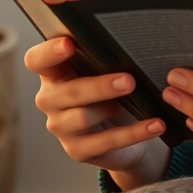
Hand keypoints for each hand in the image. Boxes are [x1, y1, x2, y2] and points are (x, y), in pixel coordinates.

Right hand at [25, 37, 169, 187]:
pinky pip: (106, 142)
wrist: (126, 130)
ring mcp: (62, 127)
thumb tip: (131, 43)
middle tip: (128, 81)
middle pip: (68, 92)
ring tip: (138, 101)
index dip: (49, 52)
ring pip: (82, 117)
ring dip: (111, 108)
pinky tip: (155, 125)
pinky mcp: (78, 150)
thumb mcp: (108, 71)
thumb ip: (107, 58)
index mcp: (55, 73)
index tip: (69, 43)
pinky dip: (134, 133)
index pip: (37, 61)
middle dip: (99, 86)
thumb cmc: (113, 90)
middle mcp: (51, 100)